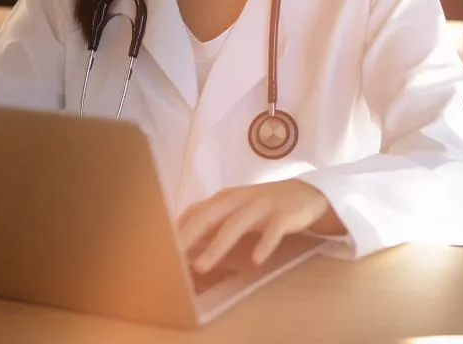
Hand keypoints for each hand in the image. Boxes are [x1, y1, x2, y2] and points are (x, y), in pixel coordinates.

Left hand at [177, 179, 344, 272]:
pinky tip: (255, 260)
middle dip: (188, 237)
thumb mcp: (233, 209)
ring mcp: (261, 206)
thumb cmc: (260, 206)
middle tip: (171, 257)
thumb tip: (181, 241)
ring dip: (216, 246)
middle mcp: (238, 199)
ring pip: (235, 225)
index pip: (194, 212)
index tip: (158, 248)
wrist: (304, 194)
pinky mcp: (283, 215)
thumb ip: (210, 221)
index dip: (177, 229)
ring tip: (201, 267)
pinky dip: (263, 244)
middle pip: (209, 216)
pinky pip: (272, 231)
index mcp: (223, 198)